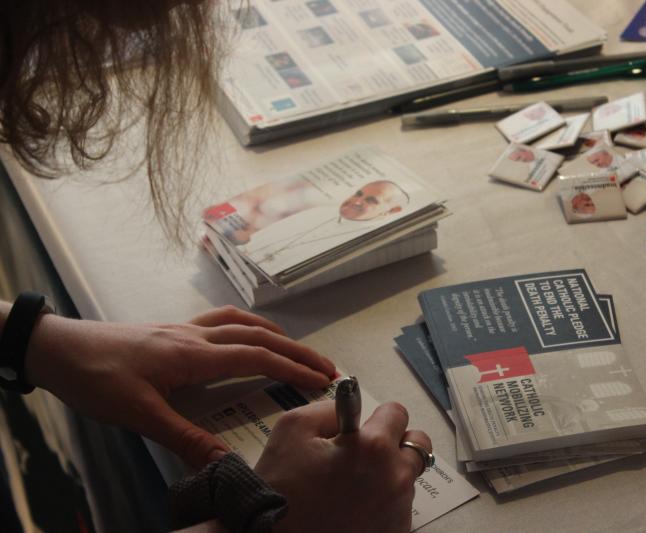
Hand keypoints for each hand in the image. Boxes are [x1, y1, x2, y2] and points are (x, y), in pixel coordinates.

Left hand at [23, 305, 334, 467]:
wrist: (60, 347)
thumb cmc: (96, 378)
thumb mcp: (139, 415)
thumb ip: (185, 438)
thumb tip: (226, 464)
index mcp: (193, 355)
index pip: (256, 357)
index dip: (293, 368)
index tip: (323, 380)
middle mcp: (195, 336)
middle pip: (259, 337)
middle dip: (297, 351)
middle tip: (326, 366)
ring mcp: (184, 329)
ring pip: (242, 322)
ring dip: (276, 334)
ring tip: (297, 349)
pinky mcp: (172, 330)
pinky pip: (221, 320)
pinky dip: (246, 325)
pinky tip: (245, 334)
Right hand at [255, 400, 431, 532]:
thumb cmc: (282, 486)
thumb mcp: (293, 427)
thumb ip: (329, 408)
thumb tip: (349, 409)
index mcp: (374, 448)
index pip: (397, 413)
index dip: (376, 417)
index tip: (359, 430)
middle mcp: (396, 478)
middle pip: (417, 444)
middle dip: (394, 442)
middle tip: (365, 454)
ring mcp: (399, 510)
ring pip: (408, 476)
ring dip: (388, 473)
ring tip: (353, 486)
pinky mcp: (396, 532)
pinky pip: (400, 506)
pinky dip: (383, 502)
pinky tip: (355, 507)